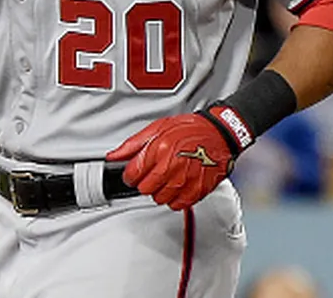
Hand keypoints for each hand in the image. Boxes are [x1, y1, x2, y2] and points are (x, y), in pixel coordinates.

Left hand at [107, 108, 249, 210]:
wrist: (219, 133)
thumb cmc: (190, 129)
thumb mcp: (156, 128)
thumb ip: (132, 145)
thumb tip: (113, 156)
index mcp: (158, 150)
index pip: (133, 174)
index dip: (130, 175)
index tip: (133, 174)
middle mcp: (171, 166)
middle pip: (145, 189)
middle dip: (144, 183)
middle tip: (150, 175)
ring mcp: (185, 180)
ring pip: (160, 199)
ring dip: (159, 192)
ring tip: (165, 179)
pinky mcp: (198, 190)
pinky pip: (178, 205)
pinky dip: (174, 199)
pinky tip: (176, 187)